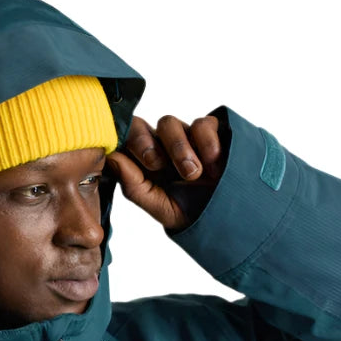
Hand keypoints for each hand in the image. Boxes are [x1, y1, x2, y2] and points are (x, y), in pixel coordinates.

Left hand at [106, 114, 224, 231]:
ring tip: (193, 175)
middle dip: (146, 144)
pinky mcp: (211, 130)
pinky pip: (201, 124)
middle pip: (141, 126)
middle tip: (157, 164)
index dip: (128, 144)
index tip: (142, 163)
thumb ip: (134, 185)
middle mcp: (160, 145)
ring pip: (169, 123)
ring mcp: (184, 135)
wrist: (229, 216)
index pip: (124, 140)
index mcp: (143, 162)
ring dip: (178, 149)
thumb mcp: (159, 206)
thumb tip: (111, 158)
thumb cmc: (190, 211)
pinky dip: (206, 144)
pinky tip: (214, 166)